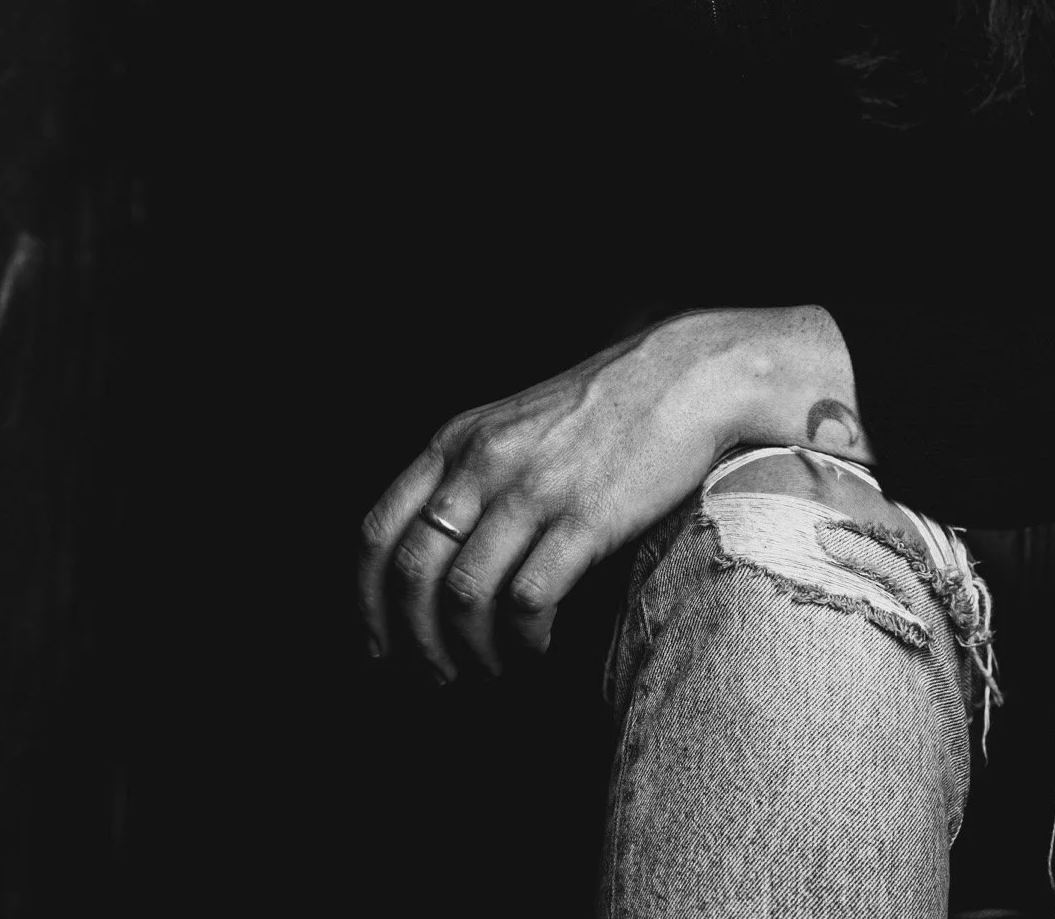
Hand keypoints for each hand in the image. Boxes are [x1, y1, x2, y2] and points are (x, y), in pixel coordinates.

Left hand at [358, 305, 869, 679]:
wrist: (688, 376)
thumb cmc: (602, 410)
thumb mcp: (514, 424)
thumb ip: (467, 475)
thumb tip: (428, 561)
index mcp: (456, 440)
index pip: (377, 534)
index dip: (367, 605)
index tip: (379, 650)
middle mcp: (484, 462)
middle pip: (412, 575)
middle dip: (414, 644)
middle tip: (435, 678)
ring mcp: (534, 489)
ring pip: (465, 597)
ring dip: (470, 652)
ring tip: (490, 670)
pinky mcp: (585, 518)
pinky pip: (528, 602)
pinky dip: (523, 642)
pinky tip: (539, 649)